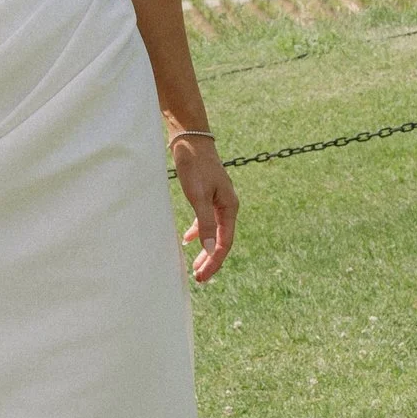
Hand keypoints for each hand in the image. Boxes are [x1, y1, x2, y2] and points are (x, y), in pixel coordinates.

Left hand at [171, 133, 236, 281]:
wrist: (191, 139)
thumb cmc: (195, 165)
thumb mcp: (198, 195)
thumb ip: (204, 222)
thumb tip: (209, 248)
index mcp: (229, 208)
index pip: (224, 243)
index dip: (213, 261)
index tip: (201, 277)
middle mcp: (227, 206)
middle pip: (220, 240)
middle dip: (210, 260)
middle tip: (198, 278)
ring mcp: (218, 201)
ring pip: (213, 232)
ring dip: (204, 249)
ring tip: (195, 265)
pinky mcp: (207, 195)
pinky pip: (205, 220)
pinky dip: (197, 232)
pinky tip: (187, 240)